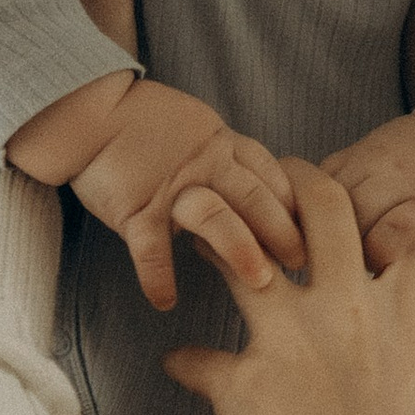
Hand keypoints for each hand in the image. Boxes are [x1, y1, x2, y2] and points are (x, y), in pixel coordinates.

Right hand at [69, 78, 304, 302]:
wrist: (90, 112)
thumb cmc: (148, 130)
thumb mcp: (203, 134)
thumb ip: (233, 163)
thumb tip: (268, 202)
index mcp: (226, 147)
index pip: (276, 175)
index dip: (301, 206)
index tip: (324, 236)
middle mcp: (205, 165)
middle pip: (256, 196)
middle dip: (285, 231)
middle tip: (306, 264)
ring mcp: (171, 186)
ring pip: (214, 215)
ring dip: (240, 249)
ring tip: (260, 283)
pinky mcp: (135, 206)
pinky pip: (149, 246)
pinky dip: (157, 276)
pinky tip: (165, 301)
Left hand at [166, 163, 414, 414]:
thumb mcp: (405, 411)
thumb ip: (388, 358)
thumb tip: (374, 345)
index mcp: (402, 329)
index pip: (392, 231)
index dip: (360, 205)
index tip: (327, 205)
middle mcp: (353, 320)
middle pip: (323, 204)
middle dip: (287, 181)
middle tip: (252, 182)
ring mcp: (297, 345)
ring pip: (245, 242)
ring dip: (210, 226)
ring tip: (187, 225)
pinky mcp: (244, 384)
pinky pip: (192, 354)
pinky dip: (182, 363)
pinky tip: (176, 369)